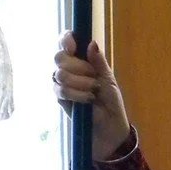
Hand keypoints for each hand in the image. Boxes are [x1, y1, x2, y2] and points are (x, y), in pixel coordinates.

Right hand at [53, 32, 131, 161]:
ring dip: (80, 82)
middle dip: (78, 66)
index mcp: (81, 60)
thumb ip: (99, 63)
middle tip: (94, 78)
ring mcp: (62, 84)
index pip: (66, 41)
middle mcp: (68, 69)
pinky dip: (76, 94)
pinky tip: (87, 99)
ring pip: (59, 74)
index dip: (66, 40)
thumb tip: (91, 43)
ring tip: (93, 92)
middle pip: (59, 56)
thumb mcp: (109, 81)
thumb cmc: (111, 104)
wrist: (109, 129)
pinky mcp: (60, 99)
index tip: (73, 47)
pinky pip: (60, 90)